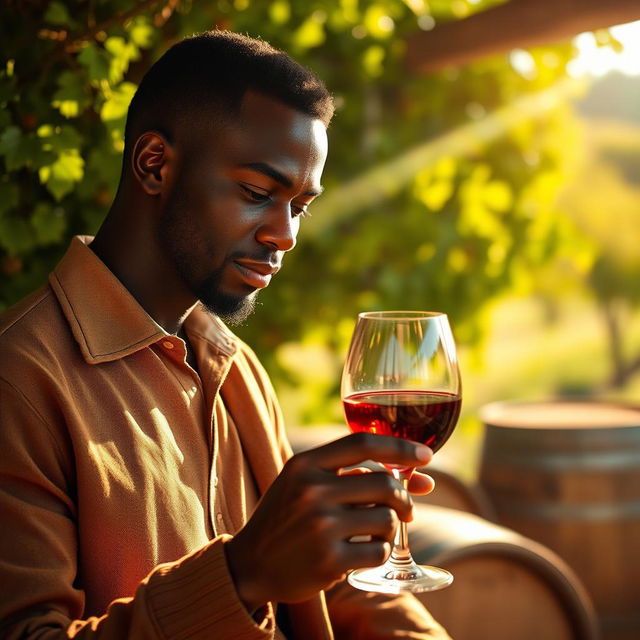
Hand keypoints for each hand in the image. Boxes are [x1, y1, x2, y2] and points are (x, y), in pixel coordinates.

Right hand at [224, 432, 432, 611]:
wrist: (251, 564)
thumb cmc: (288, 517)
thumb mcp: (306, 483)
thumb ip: (353, 474)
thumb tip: (423, 478)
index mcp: (305, 464)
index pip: (362, 443)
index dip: (400, 446)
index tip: (426, 456)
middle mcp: (311, 490)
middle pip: (385, 483)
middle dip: (404, 498)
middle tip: (406, 510)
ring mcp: (319, 526)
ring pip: (387, 519)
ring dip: (390, 528)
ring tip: (374, 533)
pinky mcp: (328, 561)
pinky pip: (380, 551)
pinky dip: (381, 552)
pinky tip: (363, 553)